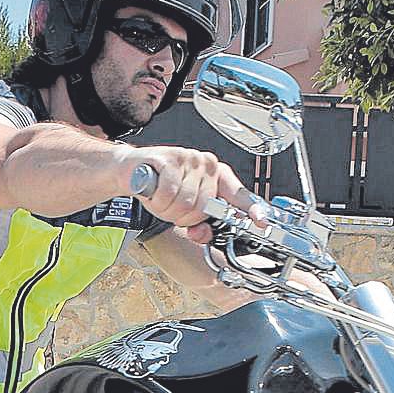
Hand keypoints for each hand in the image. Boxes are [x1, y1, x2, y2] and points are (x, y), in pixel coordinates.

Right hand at [123, 147, 268, 245]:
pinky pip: (169, 193)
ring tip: (162, 199)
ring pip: (186, 203)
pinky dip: (158, 200)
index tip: (262, 221)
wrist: (131, 171)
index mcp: (217, 176)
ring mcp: (190, 159)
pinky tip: (154, 192)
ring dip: (168, 210)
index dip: (252, 209)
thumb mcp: (184, 212)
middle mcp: (207, 165)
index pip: (239, 194)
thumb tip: (204, 234)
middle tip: (173, 209)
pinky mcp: (170, 158)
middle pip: (204, 208)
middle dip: (185, 218)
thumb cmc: (161, 188)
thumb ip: (199, 226)